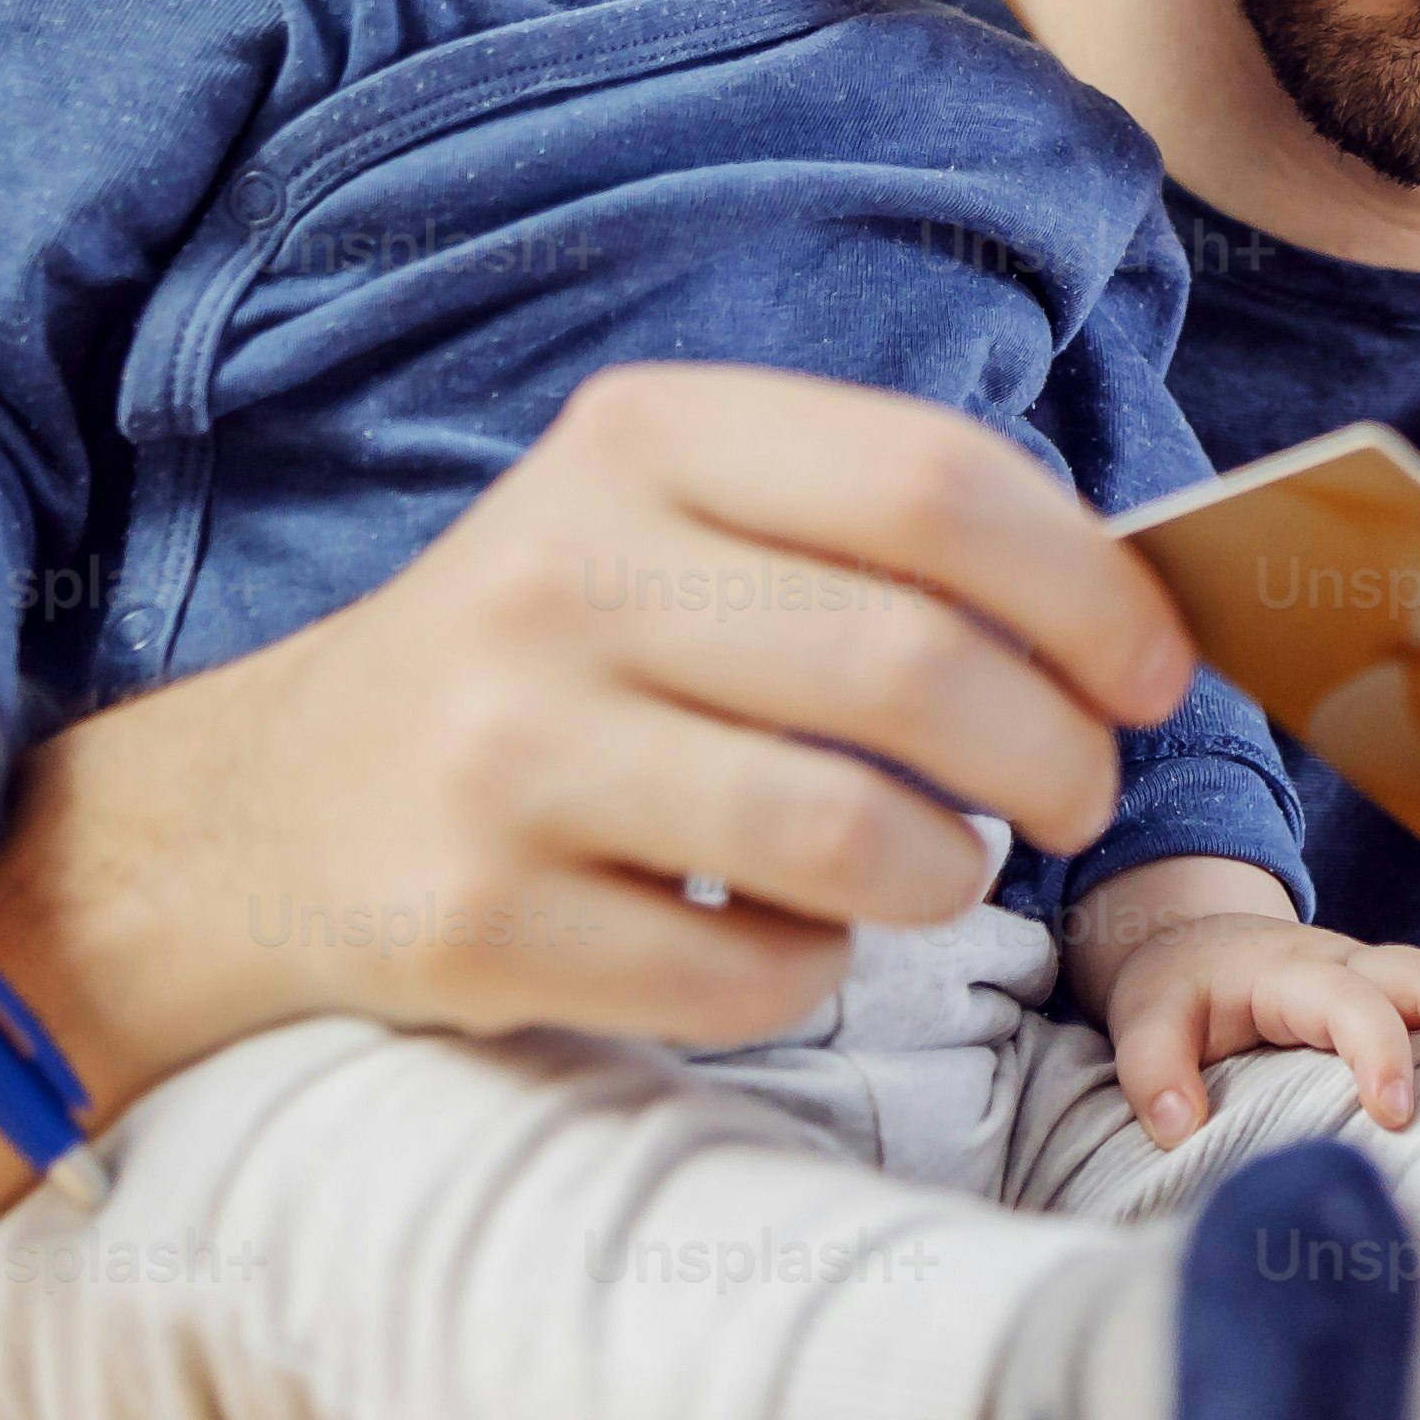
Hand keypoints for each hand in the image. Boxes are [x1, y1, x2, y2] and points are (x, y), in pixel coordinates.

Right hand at [45, 365, 1190, 1063]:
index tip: (1154, 668)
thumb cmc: (549, 660)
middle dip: (1060, 755)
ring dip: (949, 875)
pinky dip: (812, 972)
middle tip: (1080, 791)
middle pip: (918, 670)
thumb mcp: (668, 523)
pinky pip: (751, 977)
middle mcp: (563, 577)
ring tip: (941, 866)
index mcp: (640, 442)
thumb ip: (867, 533)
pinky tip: (780, 935)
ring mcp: (509, 756)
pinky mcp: (478, 922)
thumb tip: (1128, 613)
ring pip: (853, 840)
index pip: (933, 482)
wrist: (265, 812)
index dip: (1089, 587)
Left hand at [1070, 860, 1419, 1144]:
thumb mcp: (1143, 1017)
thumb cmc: (1179, 988)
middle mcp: (1356, 961)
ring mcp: (1393, 973)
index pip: (1351, 1000)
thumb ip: (1152, 1068)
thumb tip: (1178, 1126)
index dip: (1379, 1050)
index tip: (1395, 1116)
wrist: (1198, 941)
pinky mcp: (1414, 992)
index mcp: (1293, 969)